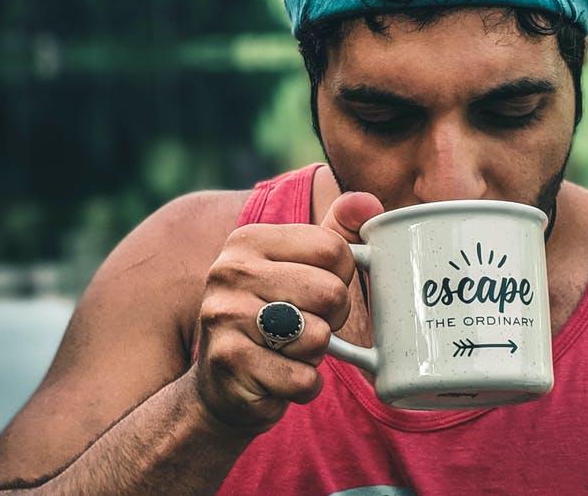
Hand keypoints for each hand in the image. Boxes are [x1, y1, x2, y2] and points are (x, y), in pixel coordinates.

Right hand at [192, 191, 383, 434]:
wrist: (220, 384)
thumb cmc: (274, 319)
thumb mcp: (300, 268)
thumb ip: (337, 231)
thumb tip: (366, 202)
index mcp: (248, 240)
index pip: (333, 249)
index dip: (342, 278)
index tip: (318, 292)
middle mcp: (230, 271)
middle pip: (331, 293)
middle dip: (332, 320)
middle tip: (304, 326)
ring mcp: (225, 317)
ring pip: (319, 337)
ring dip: (315, 354)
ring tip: (288, 350)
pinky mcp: (230, 363)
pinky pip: (303, 378)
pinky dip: (303, 385)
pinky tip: (279, 377)